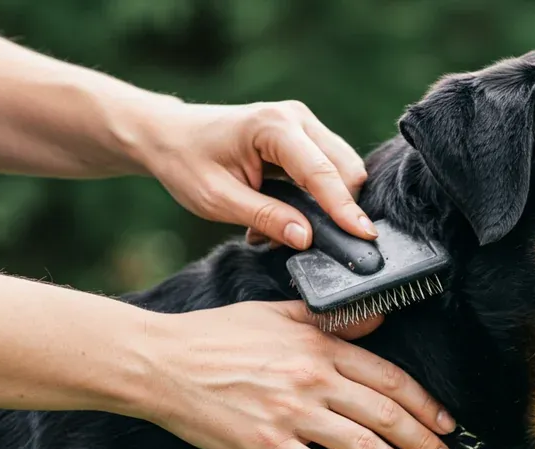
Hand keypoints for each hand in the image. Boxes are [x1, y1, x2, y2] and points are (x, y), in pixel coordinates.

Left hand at [134, 100, 376, 248]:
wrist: (169, 135)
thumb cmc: (186, 163)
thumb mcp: (217, 200)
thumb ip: (265, 218)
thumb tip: (307, 239)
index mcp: (273, 127)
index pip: (322, 173)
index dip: (345, 208)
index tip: (365, 236)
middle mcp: (297, 118)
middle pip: (345, 168)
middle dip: (342, 207)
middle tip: (317, 244)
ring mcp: (304, 124)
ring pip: (343, 169)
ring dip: (329, 204)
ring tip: (289, 228)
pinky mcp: (305, 137)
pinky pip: (329, 169)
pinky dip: (319, 196)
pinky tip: (289, 213)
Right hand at [137, 300, 456, 448]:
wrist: (164, 363)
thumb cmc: (217, 336)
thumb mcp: (278, 313)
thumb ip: (331, 318)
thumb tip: (378, 317)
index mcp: (319, 346)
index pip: (390, 379)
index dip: (424, 405)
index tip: (445, 423)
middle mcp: (314, 380)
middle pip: (386, 416)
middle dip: (423, 443)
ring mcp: (292, 416)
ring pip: (363, 447)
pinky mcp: (268, 448)